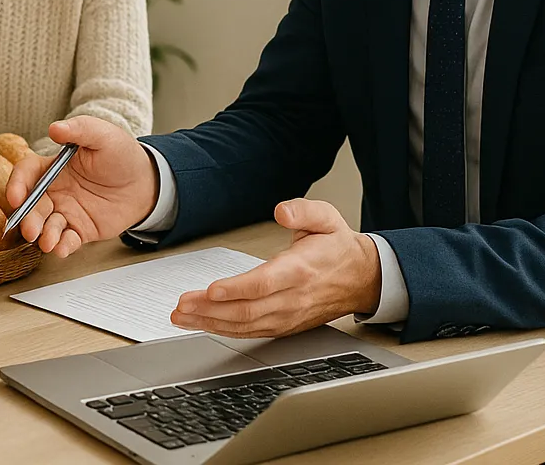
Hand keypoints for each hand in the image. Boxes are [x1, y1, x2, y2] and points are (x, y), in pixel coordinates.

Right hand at [4, 116, 157, 256]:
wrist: (145, 181)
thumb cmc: (121, 154)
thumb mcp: (102, 134)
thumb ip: (79, 129)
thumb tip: (55, 128)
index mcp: (52, 167)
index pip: (26, 174)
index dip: (17, 184)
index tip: (15, 197)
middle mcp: (54, 191)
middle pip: (32, 205)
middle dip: (28, 218)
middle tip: (30, 229)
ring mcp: (66, 212)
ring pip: (46, 226)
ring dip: (43, 235)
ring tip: (48, 242)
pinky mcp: (80, 230)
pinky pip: (67, 240)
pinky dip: (62, 246)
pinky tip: (61, 248)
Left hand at [171, 199, 380, 338]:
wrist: (363, 278)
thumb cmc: (338, 248)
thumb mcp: (327, 217)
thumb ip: (303, 211)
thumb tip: (282, 210)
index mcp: (300, 270)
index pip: (264, 284)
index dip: (236, 290)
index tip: (210, 290)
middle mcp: (293, 298)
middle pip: (247, 309)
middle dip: (210, 310)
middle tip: (181, 305)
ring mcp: (289, 315)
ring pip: (246, 325)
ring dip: (211, 323)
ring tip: (182, 317)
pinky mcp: (285, 326)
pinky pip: (252, 332)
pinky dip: (225, 330)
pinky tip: (205, 325)